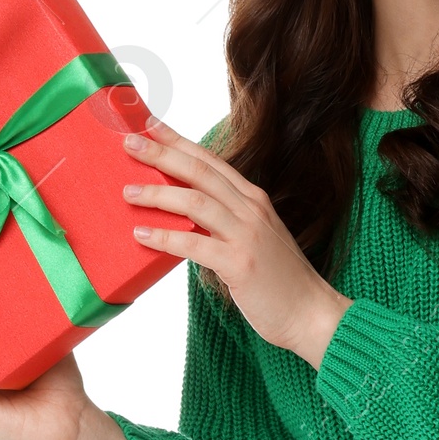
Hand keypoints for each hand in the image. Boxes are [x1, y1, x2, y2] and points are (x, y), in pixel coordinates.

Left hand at [121, 120, 351, 368]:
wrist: (310, 313)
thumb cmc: (279, 280)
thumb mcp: (254, 238)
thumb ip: (225, 222)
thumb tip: (183, 218)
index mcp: (253, 198)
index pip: (210, 161)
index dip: (178, 141)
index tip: (150, 125)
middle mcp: (250, 209)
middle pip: (199, 172)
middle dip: (162, 154)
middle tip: (129, 142)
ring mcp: (246, 235)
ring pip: (194, 202)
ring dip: (158, 194)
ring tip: (128, 192)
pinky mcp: (240, 264)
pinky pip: (194, 245)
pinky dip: (165, 238)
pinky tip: (142, 235)